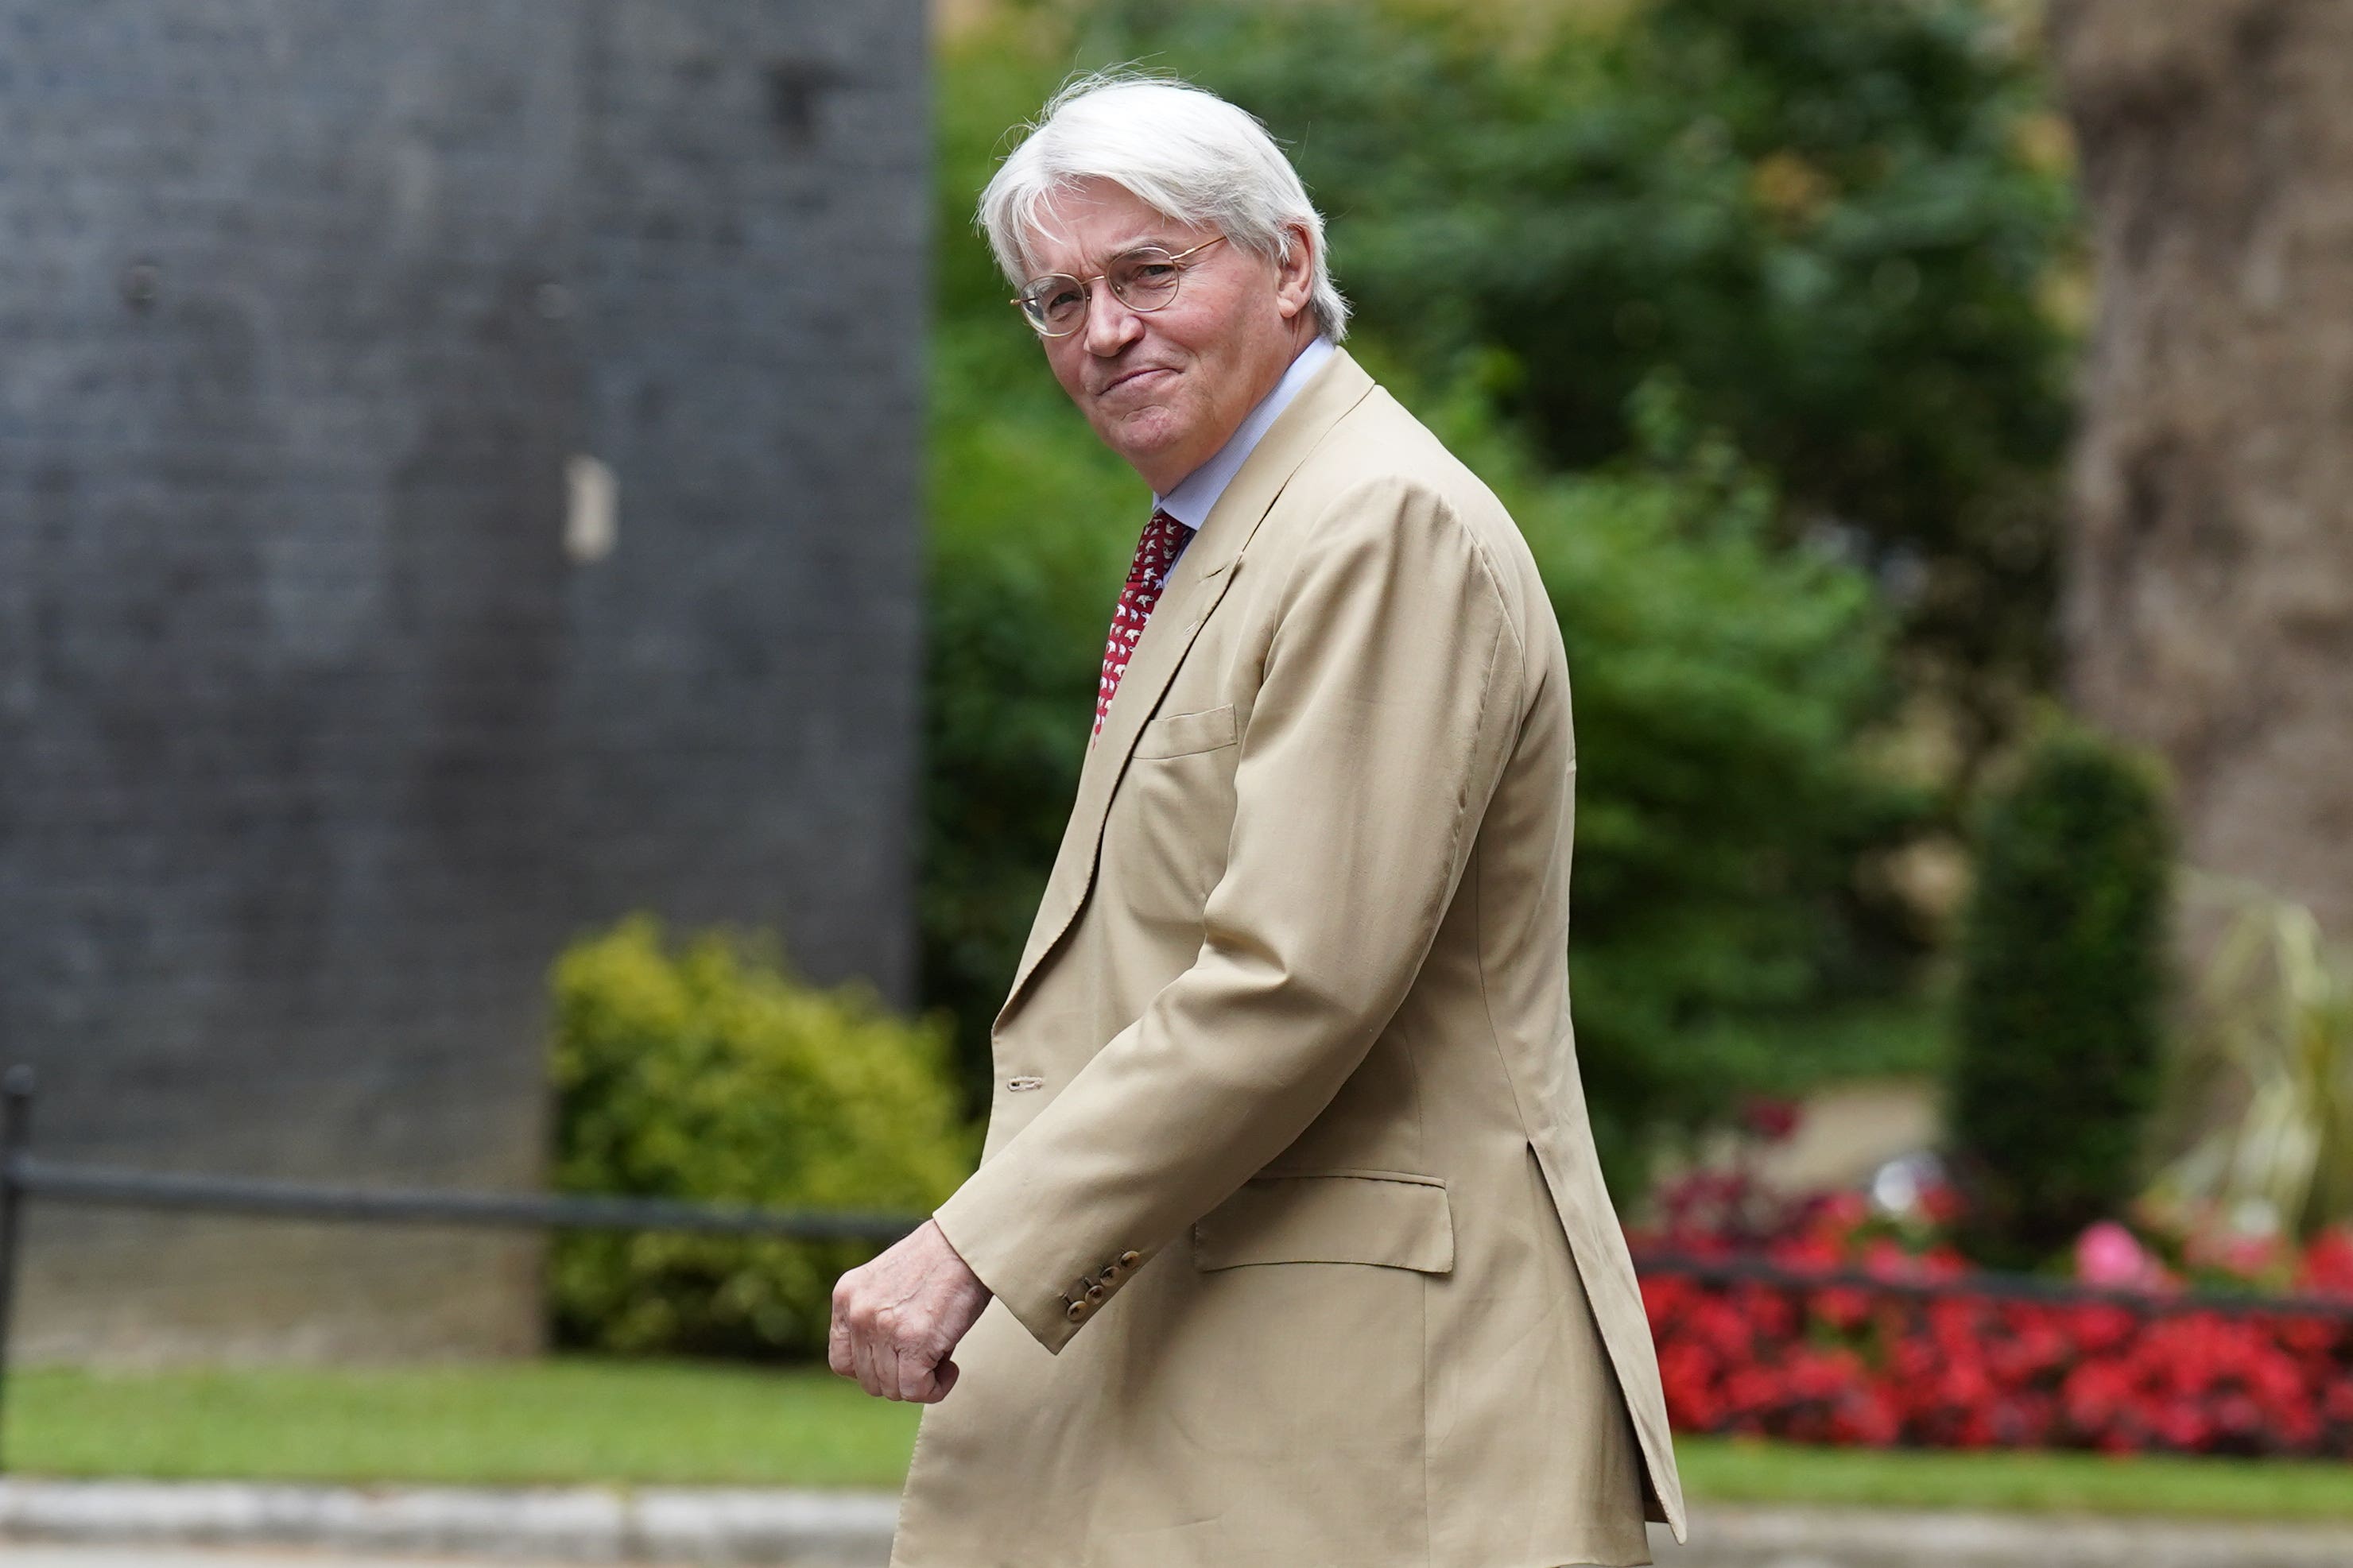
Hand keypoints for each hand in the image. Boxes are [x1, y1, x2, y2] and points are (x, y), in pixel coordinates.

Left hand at [828, 1218, 992, 1401]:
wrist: (967, 1244)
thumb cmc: (937, 1263)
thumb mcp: (886, 1284)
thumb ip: (874, 1318)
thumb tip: (884, 1365)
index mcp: (846, 1296)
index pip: (841, 1361)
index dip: (870, 1370)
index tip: (896, 1361)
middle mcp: (858, 1313)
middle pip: (869, 1380)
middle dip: (900, 1377)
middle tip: (926, 1358)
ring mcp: (884, 1328)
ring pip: (893, 1389)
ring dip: (920, 1383)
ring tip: (941, 1357)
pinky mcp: (914, 1342)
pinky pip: (917, 1391)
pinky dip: (936, 1388)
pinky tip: (950, 1368)